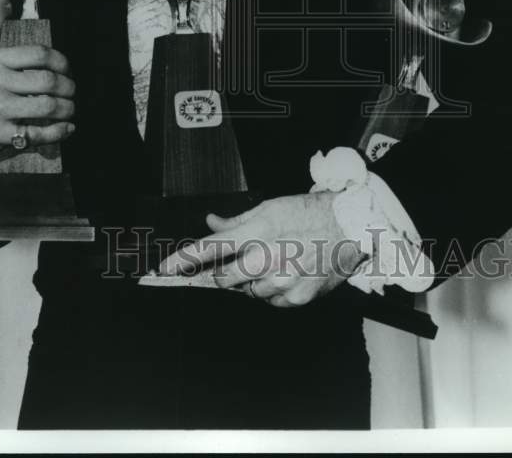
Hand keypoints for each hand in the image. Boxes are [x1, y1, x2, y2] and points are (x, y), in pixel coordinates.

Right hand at [0, 0, 75, 161]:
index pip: (39, 54)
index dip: (62, 61)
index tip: (67, 69)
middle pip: (47, 80)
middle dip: (68, 87)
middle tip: (72, 91)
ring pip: (46, 106)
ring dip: (67, 108)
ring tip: (71, 108)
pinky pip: (37, 133)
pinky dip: (58, 131)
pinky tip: (67, 127)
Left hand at [159, 194, 366, 307]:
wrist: (349, 226)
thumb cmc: (309, 212)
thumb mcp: (269, 208)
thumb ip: (236, 221)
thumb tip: (210, 223)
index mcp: (256, 232)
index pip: (209, 249)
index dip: (182, 260)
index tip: (162, 269)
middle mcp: (265, 258)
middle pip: (223, 279)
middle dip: (223, 274)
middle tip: (240, 262)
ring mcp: (281, 281)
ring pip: (247, 292)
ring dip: (251, 282)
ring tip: (274, 263)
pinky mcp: (297, 297)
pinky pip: (271, 302)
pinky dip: (273, 292)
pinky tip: (287, 274)